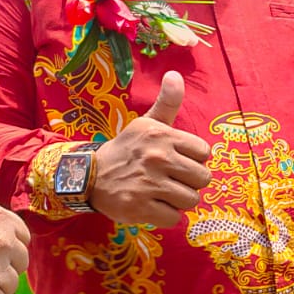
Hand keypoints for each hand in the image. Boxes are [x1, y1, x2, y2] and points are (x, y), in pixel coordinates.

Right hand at [90, 72, 212, 226]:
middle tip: (170, 179)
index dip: (193, 159)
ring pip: (192, 200)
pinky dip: (166, 215)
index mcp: (162, 135)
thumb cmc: (127, 150)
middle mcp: (156, 158)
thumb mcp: (147, 124)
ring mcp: (148, 184)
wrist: (89, 176)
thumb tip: (175, 75)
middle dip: (190, 182)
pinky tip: (152, 205)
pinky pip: (174, 218)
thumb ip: (167, 102)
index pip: (204, 152)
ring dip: (179, 200)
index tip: (177, 160)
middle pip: (203, 178)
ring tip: (162, 192)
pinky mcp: (139, 208)